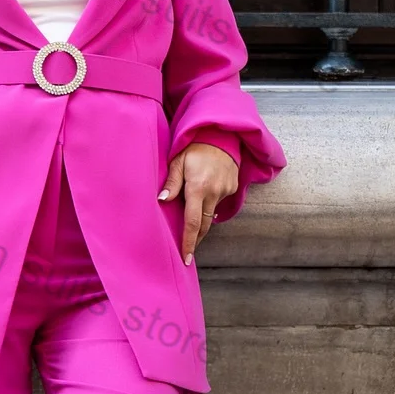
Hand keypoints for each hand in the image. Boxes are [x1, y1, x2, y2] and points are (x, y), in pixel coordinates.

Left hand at [158, 141, 239, 265]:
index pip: (192, 222)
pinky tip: (204, 195)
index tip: (186, 258)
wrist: (221, 135)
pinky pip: (218, 202)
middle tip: (188, 252)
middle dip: (196, 240)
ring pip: (211, 214)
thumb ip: (171, 182)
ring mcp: (225, 190)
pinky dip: (210, 204)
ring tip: (191, 225)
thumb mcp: (178, 161)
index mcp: (198, 188)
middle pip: (204, 225)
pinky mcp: (232, 187)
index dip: (189, 242)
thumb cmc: (194, 148)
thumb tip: (162, 200)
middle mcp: (214, 192)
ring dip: (201, 220)